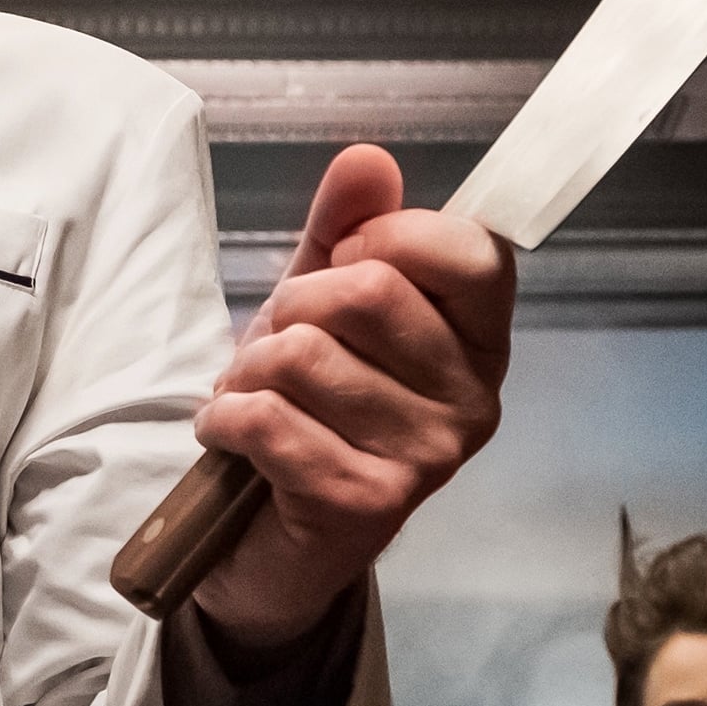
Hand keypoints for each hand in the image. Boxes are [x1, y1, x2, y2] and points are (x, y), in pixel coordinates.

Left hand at [189, 143, 511, 644]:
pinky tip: (231, 439)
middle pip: (368, 291)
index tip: (341, 263)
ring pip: (305, 354)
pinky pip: (268, 417)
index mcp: (481, 341)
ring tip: (255, 399)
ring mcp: (427, 459)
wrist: (266, 545)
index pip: (470, 250)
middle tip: (277, 349)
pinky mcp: (366, 504)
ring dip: (250, 371)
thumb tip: (368, 159)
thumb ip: (344, 229)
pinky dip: (225, 419)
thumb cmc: (306, 411)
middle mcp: (473, 401)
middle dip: (291, 308)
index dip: (385, 236)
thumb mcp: (320, 303)